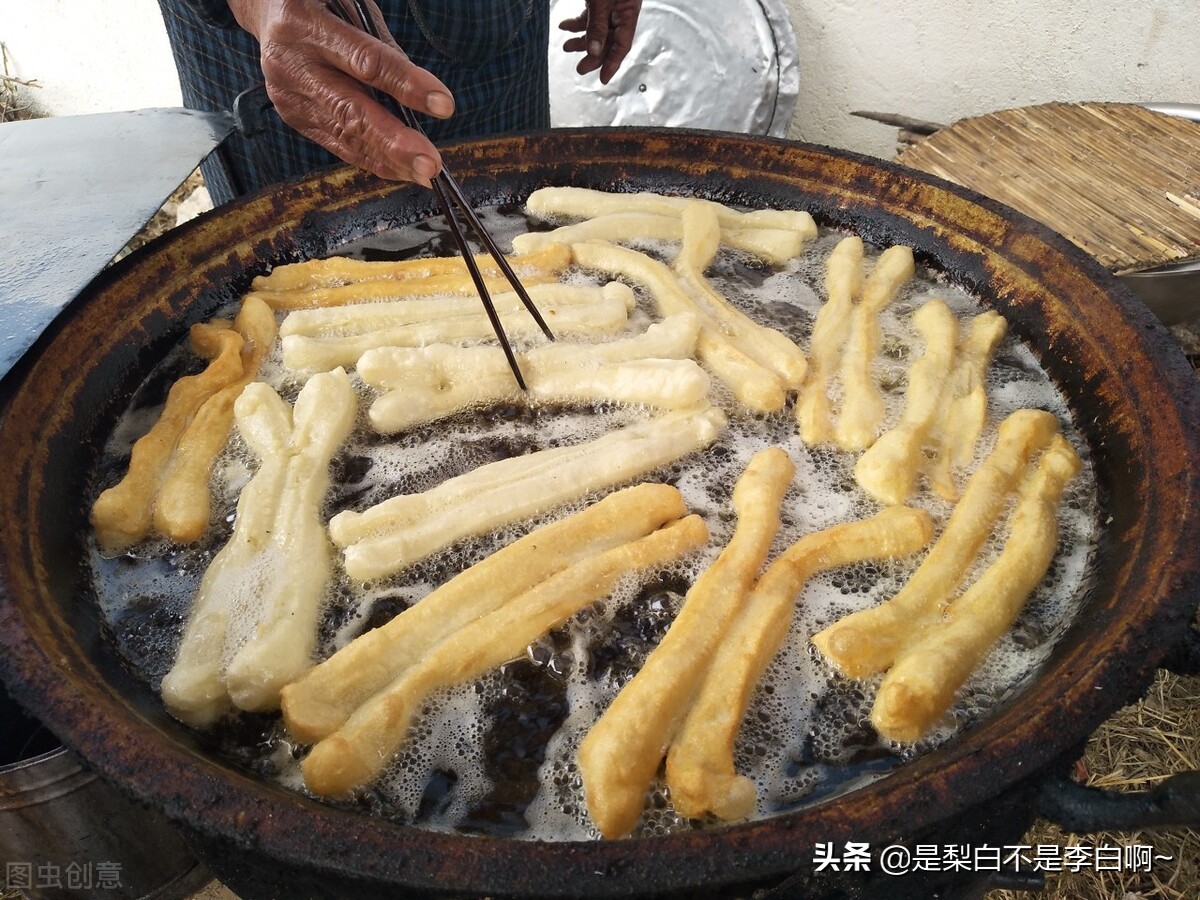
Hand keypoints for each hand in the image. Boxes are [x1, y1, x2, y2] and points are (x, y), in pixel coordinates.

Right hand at [226, 0, 454, 186]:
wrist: (269, 12)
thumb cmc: (323, 4)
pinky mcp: (295, 117)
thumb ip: (380, 45)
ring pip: (345, 136)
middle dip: (395, 142)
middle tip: (430, 163)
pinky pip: (339, 145)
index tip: (444, 105)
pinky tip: (400, 170)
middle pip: (350, 111)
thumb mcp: (351, 5)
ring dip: (389, 159)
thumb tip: (419, 94)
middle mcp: (292, 64)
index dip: (406, 85)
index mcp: (305, 24)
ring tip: (425, 173)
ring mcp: (290, 96)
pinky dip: (372, 159)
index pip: (366, 61)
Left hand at [559, 0, 642, 83]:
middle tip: (581, 68)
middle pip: (609, 41)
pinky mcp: (599, 0)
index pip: (622, 45)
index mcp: (628, 11)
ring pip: (596, 30)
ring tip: (568, 46)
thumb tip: (594, 50)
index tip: (604, 78)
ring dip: (581, 40)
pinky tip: (566, 27)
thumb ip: (598, 25)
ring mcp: (610, 6)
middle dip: (593, 55)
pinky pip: (588, 17)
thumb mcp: (602, 1)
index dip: (612, 64)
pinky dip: (576, 24)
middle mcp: (621, 11)